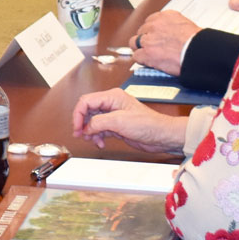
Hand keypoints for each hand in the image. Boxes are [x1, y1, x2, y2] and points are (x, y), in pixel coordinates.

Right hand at [71, 92, 191, 155]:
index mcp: (112, 97)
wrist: (161, 136)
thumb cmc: (148, 124)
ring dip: (90, 132)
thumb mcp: (119, 121)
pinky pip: (100, 129)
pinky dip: (97, 136)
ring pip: (92, 122)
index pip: (86, 101)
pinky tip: (101, 142)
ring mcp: (113, 115)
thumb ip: (99, 122)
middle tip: (81, 135)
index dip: (78, 114)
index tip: (77, 127)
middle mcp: (111, 104)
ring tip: (94, 140)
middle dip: (83, 124)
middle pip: (87, 111)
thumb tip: (86, 127)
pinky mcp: (116, 126)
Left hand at [130, 11, 198, 75]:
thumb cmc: (197, 42)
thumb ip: (175, 28)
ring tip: (147, 54)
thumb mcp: (186, 26)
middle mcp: (155, 25)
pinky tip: (147, 62)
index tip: (154, 35)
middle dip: (146, 39)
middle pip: (141, 31)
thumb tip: (173, 35)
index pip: (151, 21)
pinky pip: (136, 56)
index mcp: (166, 17)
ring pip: (134, 42)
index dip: (152, 31)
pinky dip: (141, 60)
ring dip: (140, 48)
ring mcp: (149, 39)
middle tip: (152, 46)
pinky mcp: (147, 53)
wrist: (198, 52)